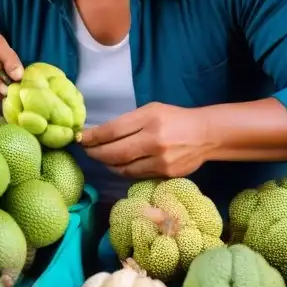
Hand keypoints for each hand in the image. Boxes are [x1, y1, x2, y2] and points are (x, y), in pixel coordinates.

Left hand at [77, 102, 216, 178]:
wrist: (206, 135)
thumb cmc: (174, 118)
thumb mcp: (151, 110)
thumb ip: (127, 122)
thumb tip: (98, 134)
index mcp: (149, 119)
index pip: (113, 131)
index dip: (93, 137)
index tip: (81, 138)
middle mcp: (154, 141)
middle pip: (115, 153)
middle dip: (95, 153)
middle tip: (86, 150)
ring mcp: (161, 161)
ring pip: (123, 168)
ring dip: (107, 164)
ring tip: (99, 157)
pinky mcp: (165, 175)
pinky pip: (136, 175)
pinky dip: (122, 170)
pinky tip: (117, 164)